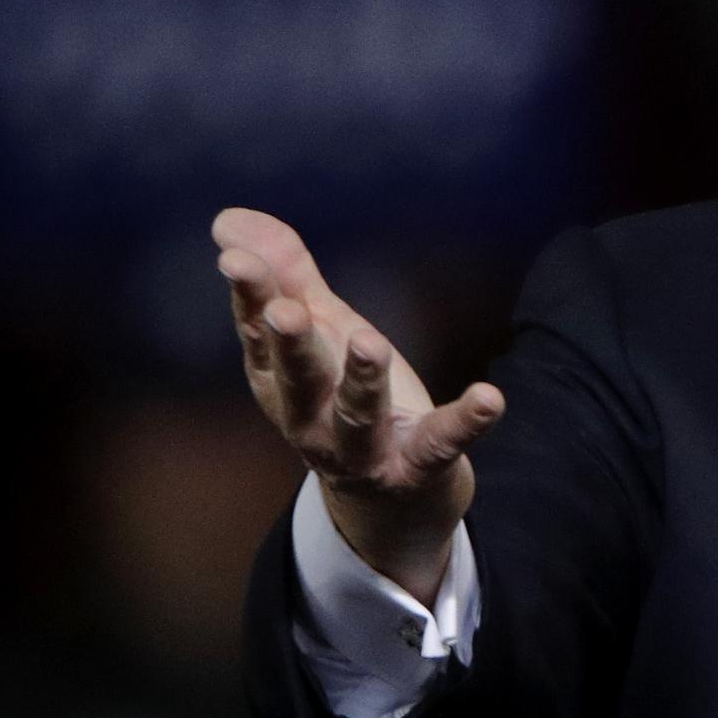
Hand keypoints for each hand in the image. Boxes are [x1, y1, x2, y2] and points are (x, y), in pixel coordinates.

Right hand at [212, 207, 504, 598]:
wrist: (389, 497)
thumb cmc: (343, 396)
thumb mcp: (321, 332)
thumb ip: (286, 276)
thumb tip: (228, 219)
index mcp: (282, 380)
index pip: (261, 334)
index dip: (250, 298)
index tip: (238, 261)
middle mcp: (311, 419)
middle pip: (299, 379)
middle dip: (291, 345)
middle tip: (286, 311)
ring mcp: (362, 450)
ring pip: (358, 415)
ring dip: (362, 380)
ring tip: (371, 343)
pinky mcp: (416, 468)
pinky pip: (440, 445)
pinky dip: (465, 423)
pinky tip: (490, 398)